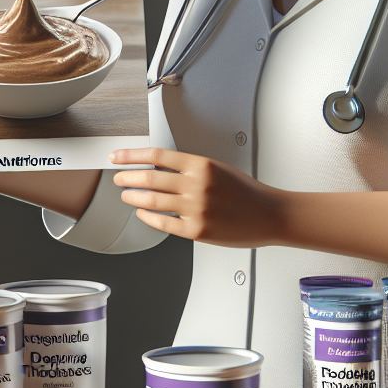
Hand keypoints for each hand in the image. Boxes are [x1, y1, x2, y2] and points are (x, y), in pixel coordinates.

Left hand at [109, 147, 285, 247]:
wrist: (269, 215)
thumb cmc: (246, 192)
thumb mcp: (217, 168)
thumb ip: (189, 168)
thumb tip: (158, 168)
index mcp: (202, 165)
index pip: (156, 156)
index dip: (132, 156)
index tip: (117, 157)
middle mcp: (197, 185)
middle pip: (149, 179)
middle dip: (127, 177)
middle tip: (118, 177)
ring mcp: (196, 209)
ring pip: (152, 202)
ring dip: (133, 197)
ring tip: (126, 194)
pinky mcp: (197, 231)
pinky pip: (163, 223)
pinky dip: (148, 217)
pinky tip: (142, 213)